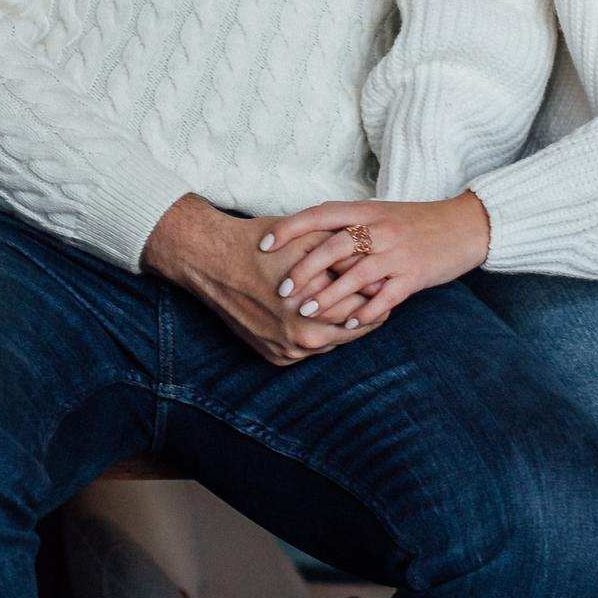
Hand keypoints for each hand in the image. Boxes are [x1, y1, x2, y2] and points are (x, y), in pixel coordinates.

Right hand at [142, 196, 380, 365]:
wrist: (212, 261)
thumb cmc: (262, 245)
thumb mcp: (308, 240)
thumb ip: (345, 257)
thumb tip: (376, 272)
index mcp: (314, 311)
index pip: (364, 308)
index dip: (378, 292)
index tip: (385, 281)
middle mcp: (300, 339)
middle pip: (351, 329)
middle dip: (367, 310)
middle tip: (379, 293)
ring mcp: (286, 351)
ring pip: (331, 342)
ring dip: (344, 325)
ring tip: (355, 303)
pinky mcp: (273, 357)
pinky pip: (309, 350)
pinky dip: (320, 334)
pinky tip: (326, 315)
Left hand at [267, 194, 491, 329]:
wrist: (464, 225)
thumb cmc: (415, 222)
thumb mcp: (380, 214)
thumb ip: (348, 225)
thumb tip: (307, 240)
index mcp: (368, 210)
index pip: (321, 214)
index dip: (291, 228)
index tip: (264, 245)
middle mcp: (381, 229)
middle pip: (335, 246)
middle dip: (304, 269)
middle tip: (281, 289)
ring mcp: (398, 252)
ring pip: (357, 274)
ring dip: (330, 294)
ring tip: (307, 310)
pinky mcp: (415, 275)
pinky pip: (387, 296)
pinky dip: (367, 310)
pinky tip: (350, 323)